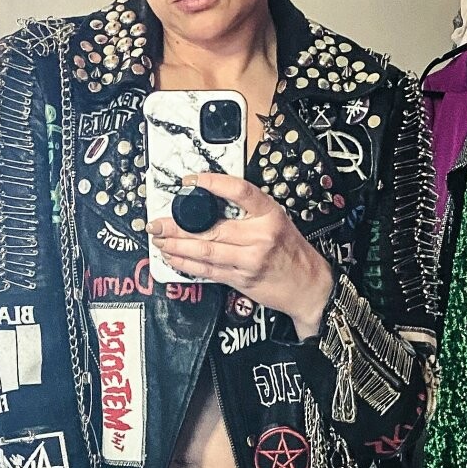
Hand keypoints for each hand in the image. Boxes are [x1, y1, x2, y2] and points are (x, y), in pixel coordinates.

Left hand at [149, 172, 334, 339]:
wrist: (309, 286)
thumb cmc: (292, 252)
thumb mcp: (277, 221)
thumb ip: (248, 213)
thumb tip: (210, 204)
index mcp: (270, 214)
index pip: (239, 191)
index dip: (213, 183)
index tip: (191, 181)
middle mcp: (259, 236)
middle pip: (211, 227)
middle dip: (177, 226)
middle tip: (157, 223)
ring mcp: (249, 260)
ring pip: (205, 251)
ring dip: (177, 246)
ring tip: (160, 240)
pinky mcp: (241, 279)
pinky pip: (209, 270)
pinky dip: (187, 264)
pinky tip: (174, 258)